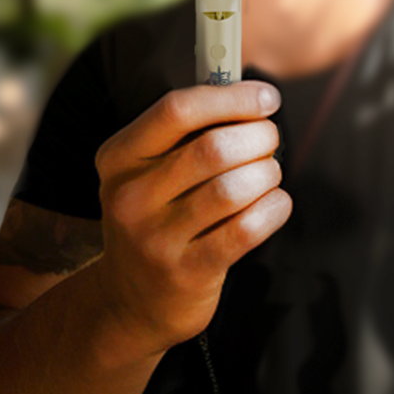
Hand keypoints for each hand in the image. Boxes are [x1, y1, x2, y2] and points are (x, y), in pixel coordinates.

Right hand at [92, 81, 290, 353]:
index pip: (177, 110)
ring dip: (267, 173)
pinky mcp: (187, 273)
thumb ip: (192, 132)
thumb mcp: (151, 170)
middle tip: (270, 139)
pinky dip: (274, 208)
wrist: (131, 300)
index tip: (267, 97)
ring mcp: (155, 239)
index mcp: (120, 156)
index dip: (231, 97)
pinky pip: (246, 229)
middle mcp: (131, 196)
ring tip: (269, 174)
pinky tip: (274, 203)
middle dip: (258, 136)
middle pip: (212, 148)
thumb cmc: (158, 216)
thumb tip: (250, 93)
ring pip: (233, 188)